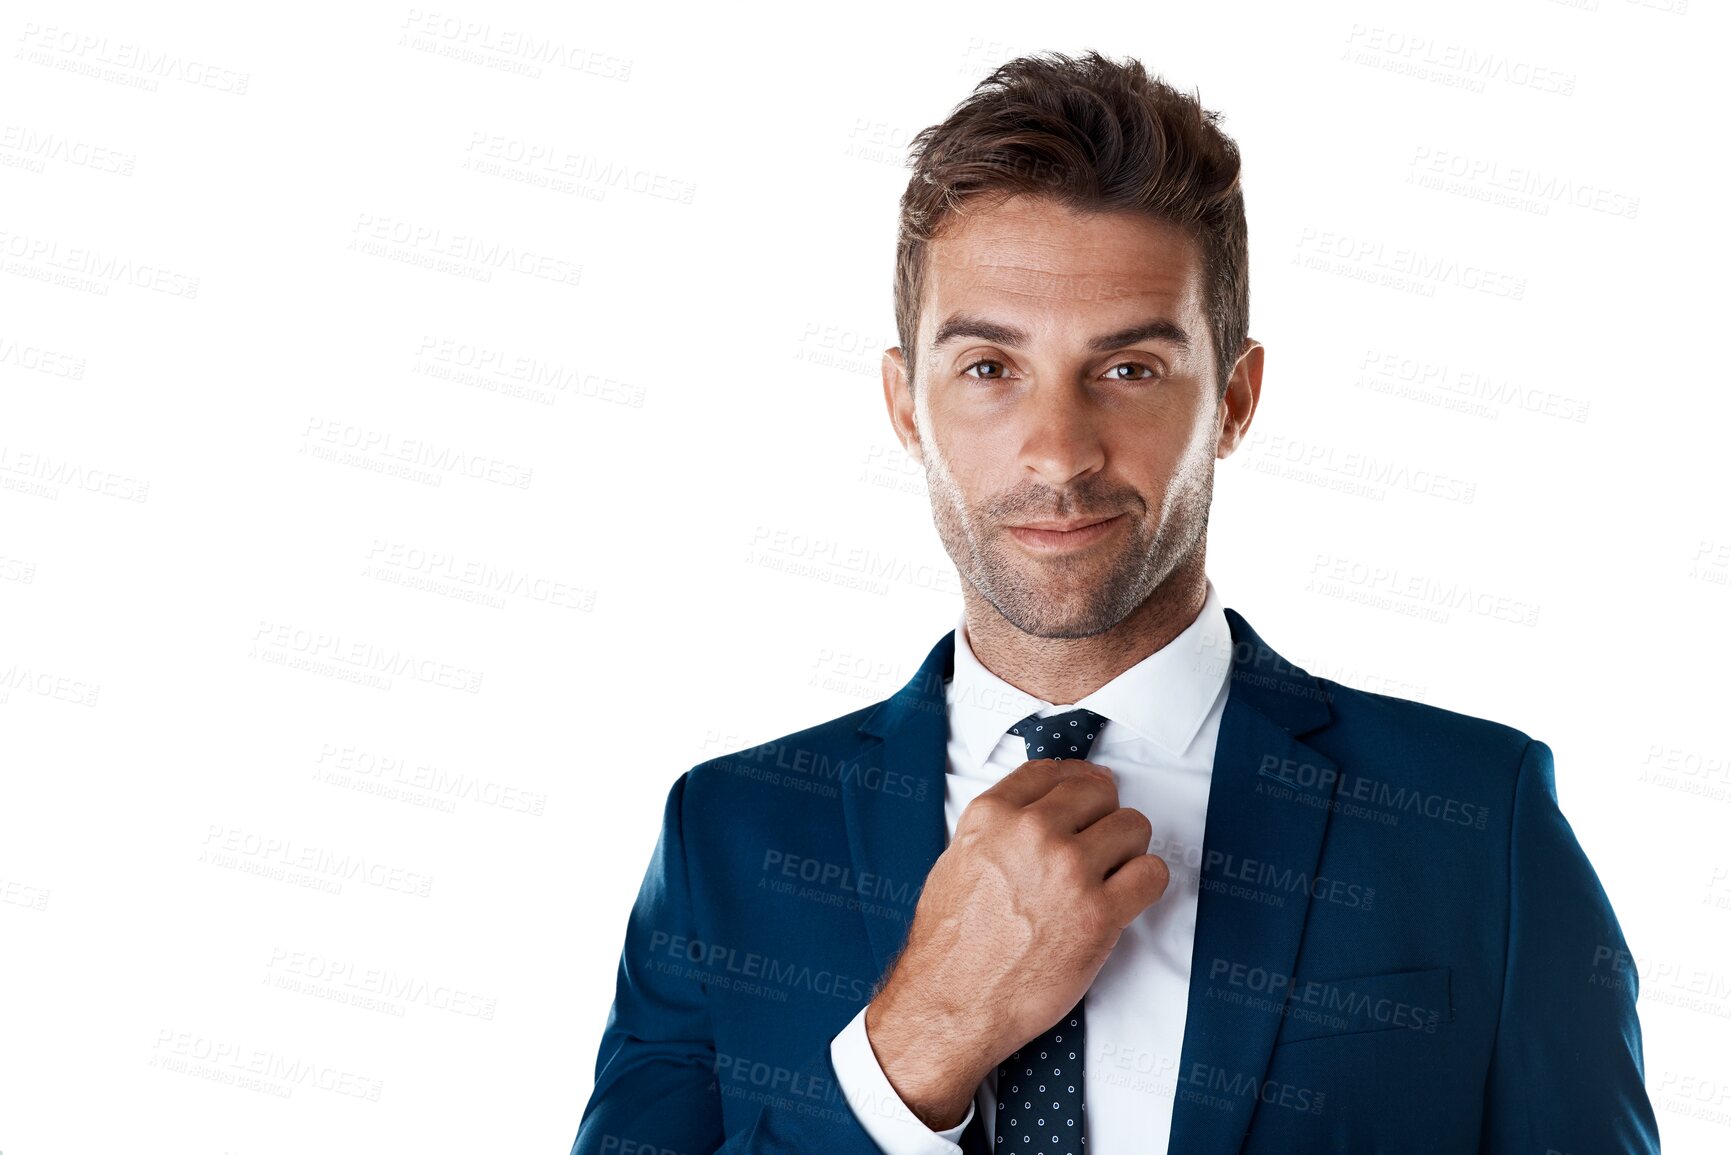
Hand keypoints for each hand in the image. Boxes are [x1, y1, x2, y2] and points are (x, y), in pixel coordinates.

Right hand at [863, 757, 1168, 1128]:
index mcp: (993, 815)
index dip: (1077, 783)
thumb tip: (1041, 810)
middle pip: (1100, 792)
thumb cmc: (952, 944)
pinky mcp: (1099, 913)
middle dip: (1103, 817)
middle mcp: (1032, 832)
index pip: (1054, 771)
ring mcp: (1069, 870)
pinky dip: (1144, 885)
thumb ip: (1000, 828)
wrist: (953, 1003)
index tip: (1087, 795)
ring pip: (1133, 827)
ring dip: (1127, 851)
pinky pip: (1152, 874)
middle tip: (1096, 846)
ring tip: (1109, 876)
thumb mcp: (957, 860)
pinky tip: (1124, 899)